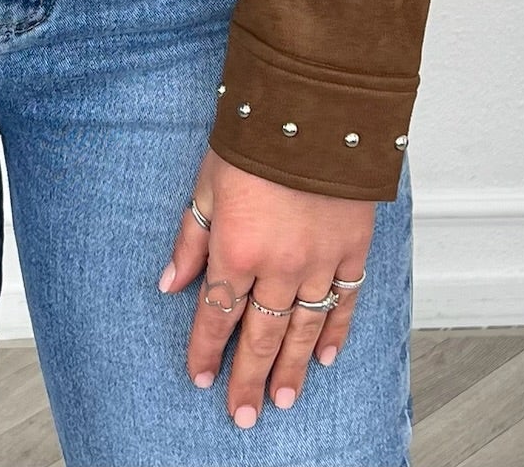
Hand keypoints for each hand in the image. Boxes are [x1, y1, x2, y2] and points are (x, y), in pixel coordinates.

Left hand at [158, 146, 375, 428]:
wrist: (313, 108)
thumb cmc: (255, 139)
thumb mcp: (207, 183)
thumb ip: (191, 238)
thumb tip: (171, 283)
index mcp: (235, 250)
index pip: (216, 315)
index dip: (206, 350)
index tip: (200, 378)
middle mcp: (278, 266)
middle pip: (260, 335)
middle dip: (247, 379)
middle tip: (242, 416)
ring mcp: (319, 261)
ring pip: (303, 329)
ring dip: (292, 369)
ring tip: (283, 400)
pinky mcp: (352, 248)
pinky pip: (345, 301)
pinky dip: (337, 331)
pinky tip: (328, 357)